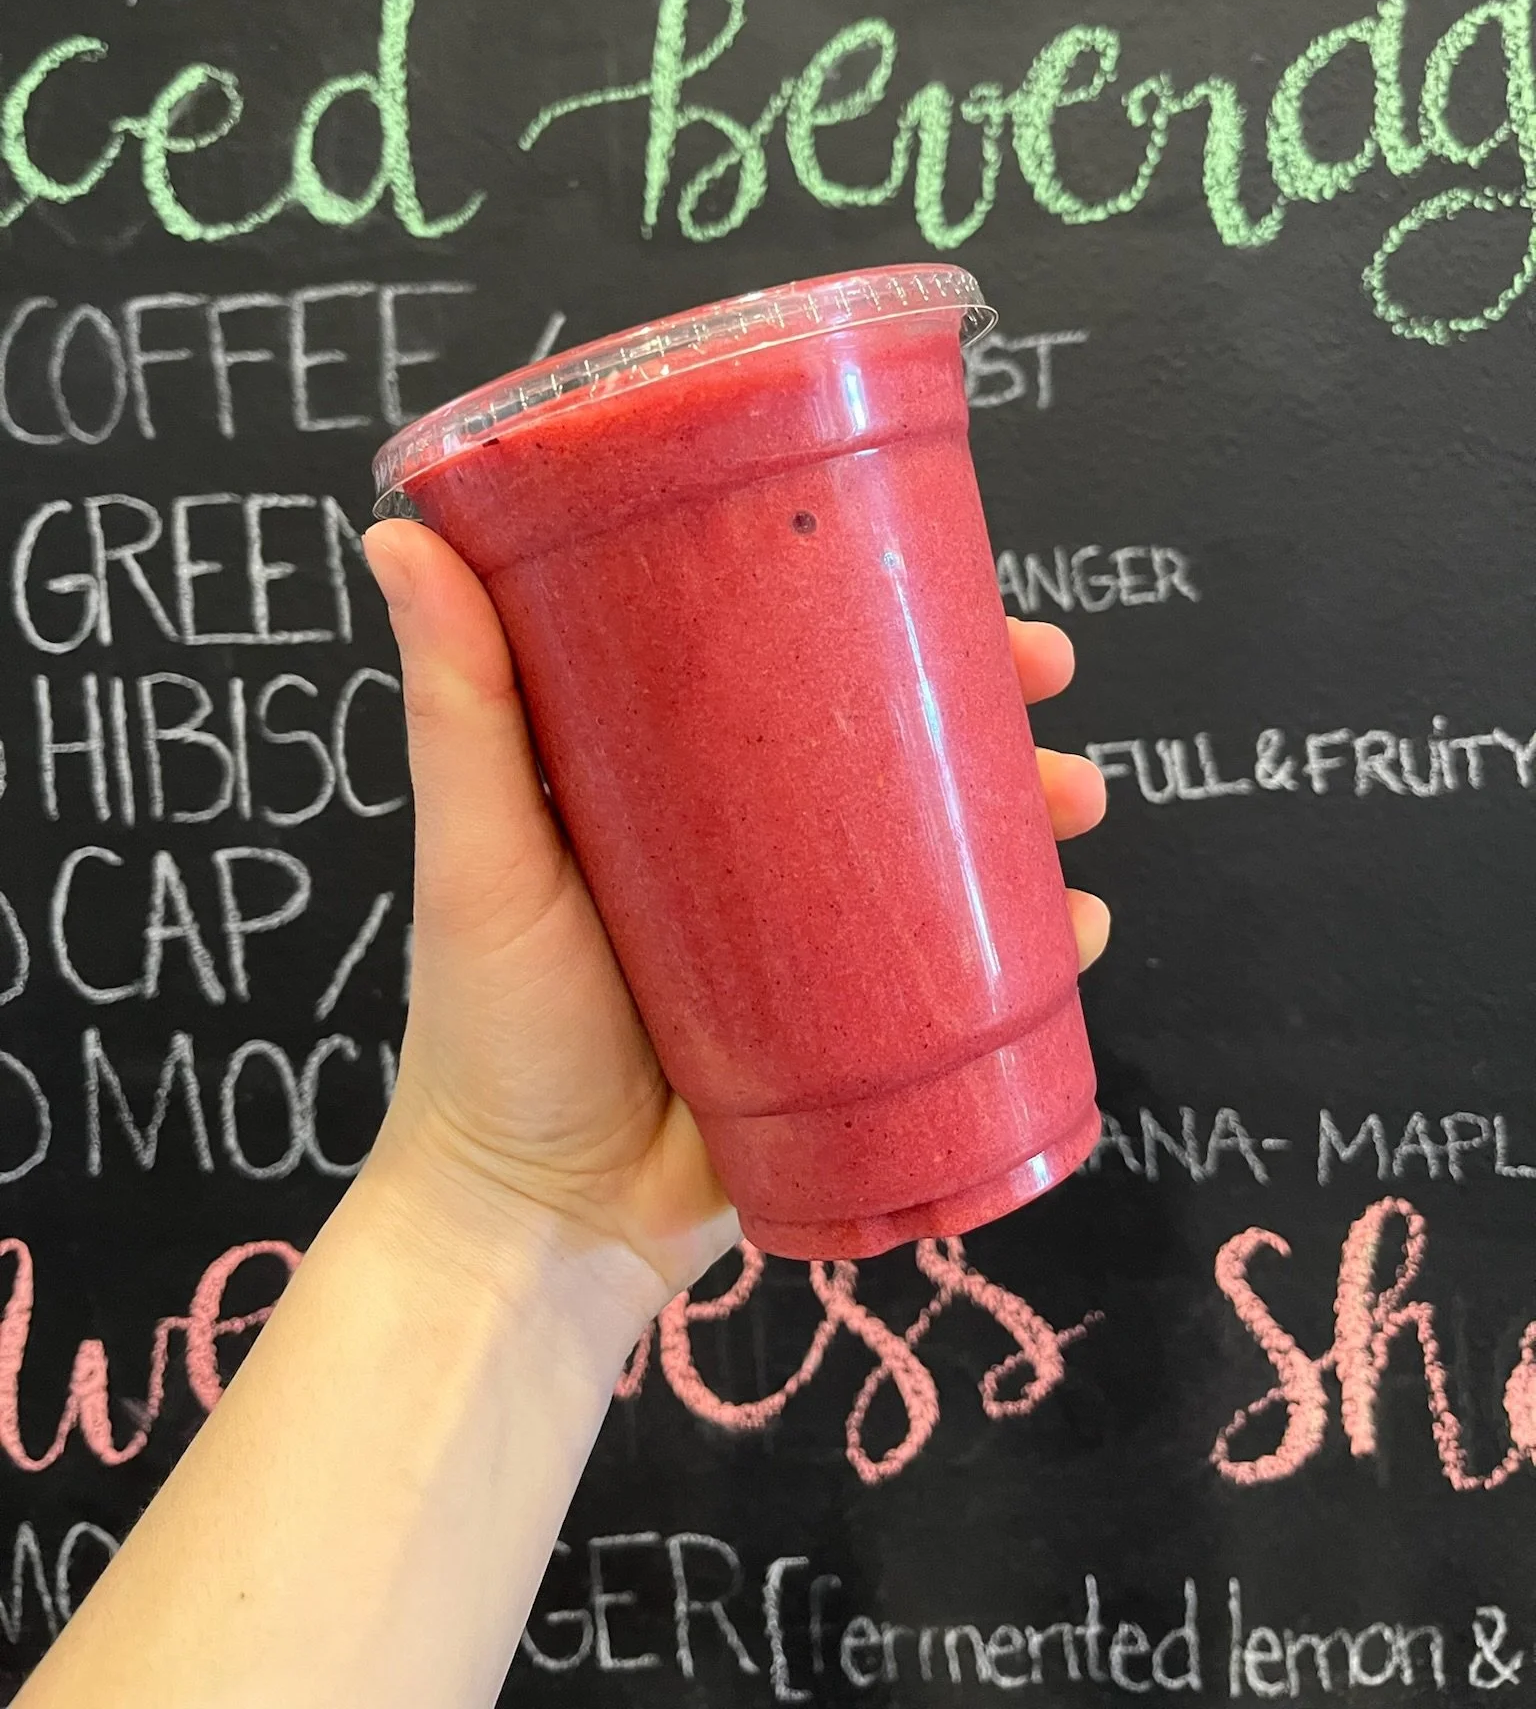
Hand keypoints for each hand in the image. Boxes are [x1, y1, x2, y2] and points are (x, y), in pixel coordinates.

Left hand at [361, 520, 1109, 1327]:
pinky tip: (1080, 927)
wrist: (538, 1232)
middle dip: (984, 702)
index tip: (947, 566)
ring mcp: (813, 940)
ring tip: (1077, 798)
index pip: (783, 661)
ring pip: (944, 849)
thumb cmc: (490, 1030)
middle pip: (889, 745)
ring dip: (1028, 810)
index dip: (870, 606)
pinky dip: (1034, 945)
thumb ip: (455, 706)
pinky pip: (960, 974)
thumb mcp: (477, 853)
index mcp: (671, 779)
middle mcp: (753, 846)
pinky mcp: (856, 1031)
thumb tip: (394, 528)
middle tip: (1047, 674)